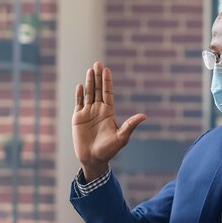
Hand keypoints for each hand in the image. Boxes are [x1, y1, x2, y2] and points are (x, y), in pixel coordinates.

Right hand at [72, 61, 145, 180]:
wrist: (93, 159)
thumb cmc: (109, 150)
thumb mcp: (121, 137)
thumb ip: (130, 125)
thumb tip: (144, 116)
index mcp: (108, 112)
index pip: (108, 93)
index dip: (107, 81)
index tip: (107, 70)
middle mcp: (98, 110)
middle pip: (97, 90)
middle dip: (97, 77)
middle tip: (98, 63)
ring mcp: (87, 113)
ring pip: (88, 94)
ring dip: (89, 82)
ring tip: (90, 70)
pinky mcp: (77, 118)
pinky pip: (78, 103)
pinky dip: (79, 94)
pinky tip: (80, 85)